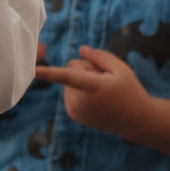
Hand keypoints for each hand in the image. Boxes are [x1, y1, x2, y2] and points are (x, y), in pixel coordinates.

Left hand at [34, 43, 154, 135]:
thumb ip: (99, 56)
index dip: (49, 73)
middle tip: (104, 80)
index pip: (68, 76)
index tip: (34, 70)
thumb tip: (80, 50)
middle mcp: (80, 101)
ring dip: (82, 81)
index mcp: (93, 87)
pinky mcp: (73, 114)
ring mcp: (75, 110)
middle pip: (72, 69)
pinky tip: (96, 99)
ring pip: (69, 81)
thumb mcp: (120, 69)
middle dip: (86, 69)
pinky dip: (80, 91)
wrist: (135, 120)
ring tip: (102, 91)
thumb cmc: (129, 90)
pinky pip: (70, 91)